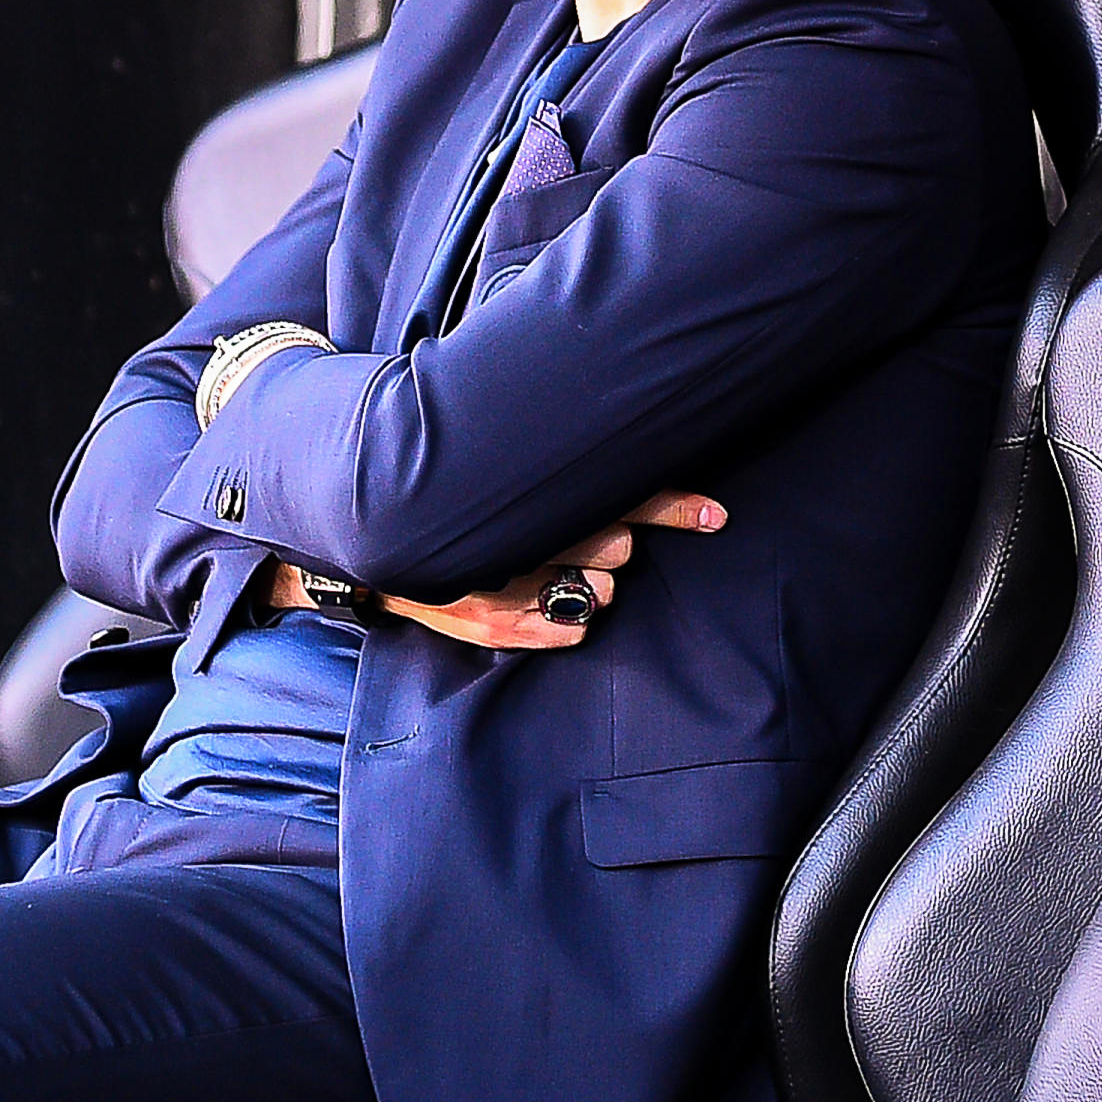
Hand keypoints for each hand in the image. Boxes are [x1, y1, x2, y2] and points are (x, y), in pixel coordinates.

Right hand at [359, 490, 725, 649]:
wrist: (384, 542)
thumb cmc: (463, 511)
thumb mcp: (509, 480)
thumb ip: (570, 472)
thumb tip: (629, 491)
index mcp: (543, 498)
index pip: (626, 497)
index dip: (677, 507)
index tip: (718, 516)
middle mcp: (531, 537)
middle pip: (620, 546)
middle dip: (609, 541)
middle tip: (569, 535)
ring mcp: (515, 586)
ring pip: (602, 591)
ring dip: (588, 581)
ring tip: (544, 567)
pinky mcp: (502, 627)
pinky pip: (574, 630)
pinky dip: (566, 619)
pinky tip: (536, 600)